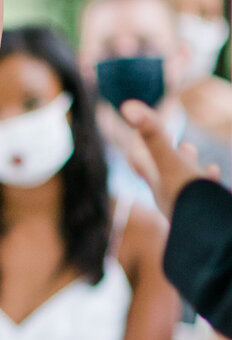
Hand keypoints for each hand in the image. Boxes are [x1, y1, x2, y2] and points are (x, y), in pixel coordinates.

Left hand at [119, 100, 218, 217]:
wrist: (208, 234)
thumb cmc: (187, 196)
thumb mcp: (170, 160)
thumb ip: (152, 135)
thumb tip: (127, 105)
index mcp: (157, 180)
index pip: (139, 160)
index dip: (138, 144)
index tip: (136, 127)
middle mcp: (168, 193)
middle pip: (161, 170)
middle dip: (165, 151)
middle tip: (169, 139)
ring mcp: (185, 204)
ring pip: (182, 180)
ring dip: (185, 164)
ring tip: (189, 150)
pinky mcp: (202, 213)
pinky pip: (201, 194)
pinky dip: (206, 180)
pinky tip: (213, 172)